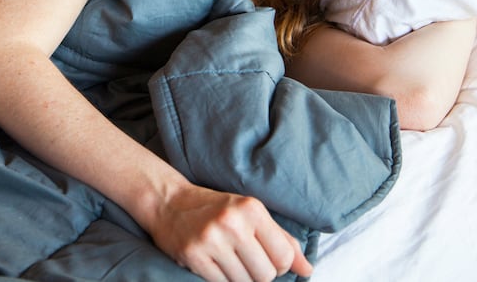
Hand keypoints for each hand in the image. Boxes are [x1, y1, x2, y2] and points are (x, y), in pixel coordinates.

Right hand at [148, 183, 312, 281]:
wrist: (169, 201)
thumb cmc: (215, 208)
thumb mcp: (250, 214)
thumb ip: (282, 240)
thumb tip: (307, 269)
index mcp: (252, 209)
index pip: (283, 257)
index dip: (279, 266)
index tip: (267, 259)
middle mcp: (232, 222)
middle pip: (266, 275)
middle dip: (259, 275)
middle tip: (245, 261)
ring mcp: (211, 240)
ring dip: (240, 278)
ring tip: (228, 260)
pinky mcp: (194, 256)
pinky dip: (221, 279)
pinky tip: (214, 262)